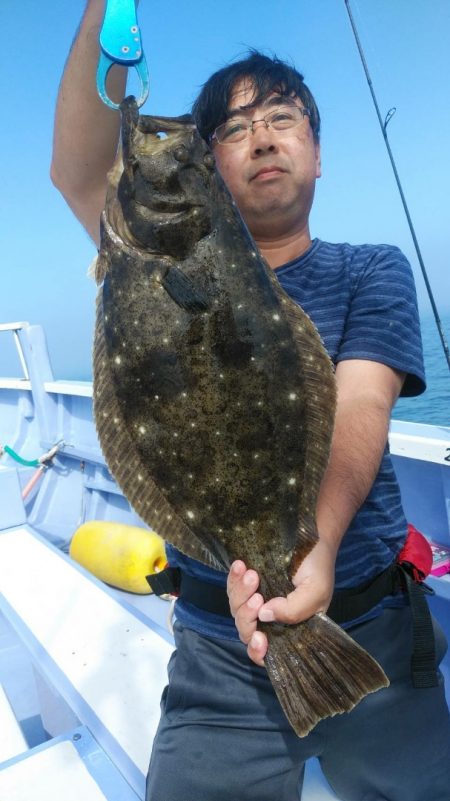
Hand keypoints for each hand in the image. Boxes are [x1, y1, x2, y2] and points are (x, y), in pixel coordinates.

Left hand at [227, 540, 336, 666]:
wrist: (311, 536)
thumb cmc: (318, 567)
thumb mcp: (316, 590)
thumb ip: (295, 609)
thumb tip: (264, 615)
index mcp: (289, 629)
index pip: (268, 652)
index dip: (258, 650)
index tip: (260, 637)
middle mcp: (270, 619)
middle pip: (247, 630)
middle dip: (247, 614)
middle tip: (256, 591)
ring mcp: (257, 602)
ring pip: (237, 609)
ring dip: (240, 592)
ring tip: (251, 573)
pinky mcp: (246, 585)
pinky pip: (232, 588)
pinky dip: (233, 579)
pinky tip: (240, 565)